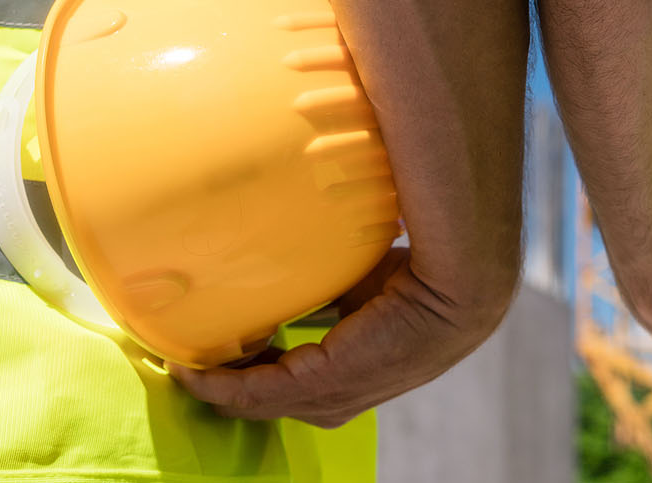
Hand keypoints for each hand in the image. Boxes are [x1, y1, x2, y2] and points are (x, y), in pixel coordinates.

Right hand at [170, 247, 507, 427]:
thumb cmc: (428, 267)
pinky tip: (194, 370)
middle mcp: (350, 397)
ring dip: (222, 385)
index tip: (230, 345)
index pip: (305, 386)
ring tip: (189, 360)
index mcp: (365, 372)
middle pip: (276, 402)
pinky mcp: (326, 382)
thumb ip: (332, 281)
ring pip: (262, 401)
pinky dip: (221, 385)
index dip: (264, 371)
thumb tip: (301, 249)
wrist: (462, 282)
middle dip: (234, 383)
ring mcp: (337, 396)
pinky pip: (257, 393)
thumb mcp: (366, 279)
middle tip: (197, 354)